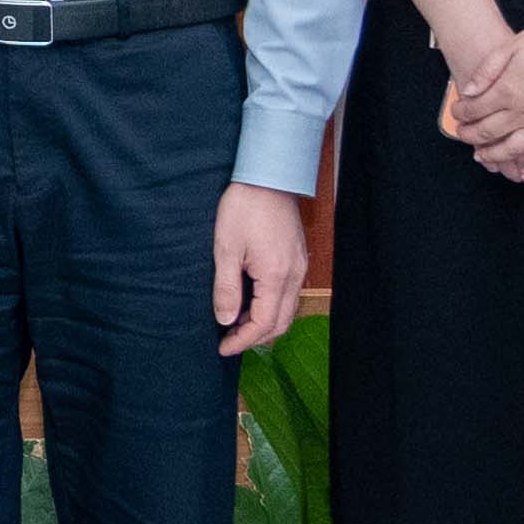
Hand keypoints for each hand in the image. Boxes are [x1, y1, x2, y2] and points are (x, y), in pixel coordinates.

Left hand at [210, 183, 309, 356]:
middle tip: (229, 340)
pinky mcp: (298, 258)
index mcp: (277, 276)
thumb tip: (225, 320)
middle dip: (255, 337)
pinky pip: (289, 294)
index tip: (223, 348)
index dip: (243, 341)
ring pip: (287, 309)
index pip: (264, 323)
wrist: (268, 176)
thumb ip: (227, 288)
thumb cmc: (244, 207)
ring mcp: (299, 267)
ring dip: (264, 323)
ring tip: (236, 323)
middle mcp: (294, 275)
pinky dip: (272, 306)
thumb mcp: (226, 248)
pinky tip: (251, 301)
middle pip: (281, 322)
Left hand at [445, 10, 523, 191]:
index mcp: (509, 90)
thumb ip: (488, 70)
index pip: (475, 109)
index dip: (462, 112)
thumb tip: (469, 91)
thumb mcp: (513, 45)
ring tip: (483, 156)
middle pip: (488, 132)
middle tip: (463, 133)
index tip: (458, 110)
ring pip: (514, 149)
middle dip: (470, 135)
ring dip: (495, 155)